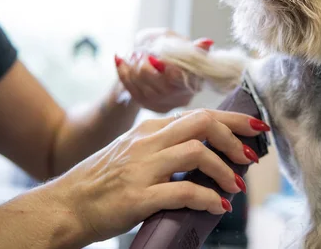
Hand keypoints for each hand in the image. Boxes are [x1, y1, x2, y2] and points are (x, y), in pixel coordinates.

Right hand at [49, 109, 269, 243]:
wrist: (64, 207)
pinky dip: (207, 198)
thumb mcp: (134, 153)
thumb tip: (206, 151)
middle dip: (234, 136)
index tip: (255, 127)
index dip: (232, 119)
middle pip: (203, 123)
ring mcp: (142, 167)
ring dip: (224, 170)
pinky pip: (183, 191)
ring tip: (236, 185)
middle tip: (250, 156)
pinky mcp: (138, 196)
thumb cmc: (103, 182)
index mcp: (149, 130)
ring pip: (197, 153)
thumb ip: (166, 146)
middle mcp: (147, 142)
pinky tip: (218, 206)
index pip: (199, 114)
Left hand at [115, 28, 212, 112]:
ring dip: (132, 64)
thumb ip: (195, 47)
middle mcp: (178, 97)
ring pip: (138, 81)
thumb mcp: (185, 47)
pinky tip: (120, 60)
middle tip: (141, 52)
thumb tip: (206, 42)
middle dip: (143, 61)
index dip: (162, 65)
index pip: (176, 76)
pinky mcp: (145, 104)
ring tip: (135, 55)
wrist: (157, 68)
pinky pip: (128, 86)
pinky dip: (122, 70)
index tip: (154, 55)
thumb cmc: (174, 54)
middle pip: (152, 78)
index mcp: (193, 83)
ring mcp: (161, 103)